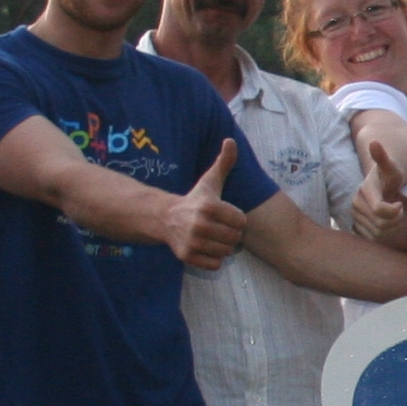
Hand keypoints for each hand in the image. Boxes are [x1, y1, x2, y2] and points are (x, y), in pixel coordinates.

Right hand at [166, 141, 246, 269]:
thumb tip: (231, 140)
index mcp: (208, 206)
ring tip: (212, 236)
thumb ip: (224, 162)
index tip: (225, 214)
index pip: (241, 221)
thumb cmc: (195, 200)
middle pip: (235, 238)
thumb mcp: (210, 181)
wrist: (165, 218)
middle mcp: (199, 225)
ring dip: (222, 246)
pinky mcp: (187, 257)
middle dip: (230, 233)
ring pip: (226, 252)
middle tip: (218, 227)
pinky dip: (214, 259)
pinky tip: (206, 248)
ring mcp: (192, 242)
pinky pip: (215, 265)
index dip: (236, 218)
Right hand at [352, 141, 406, 242]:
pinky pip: (373, 239)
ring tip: (394, 214)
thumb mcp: (390, 166)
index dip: (395, 211)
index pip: (380, 210)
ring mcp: (354, 217)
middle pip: (381, 224)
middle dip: (396, 219)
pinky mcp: (357, 227)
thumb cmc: (388, 174)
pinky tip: (387, 222)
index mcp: (364, 190)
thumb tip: (374, 142)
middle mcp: (356, 204)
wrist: (379, 183)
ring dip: (391, 227)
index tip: (401, 203)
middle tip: (400, 209)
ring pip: (378, 234)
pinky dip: (384, 234)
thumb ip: (383, 157)